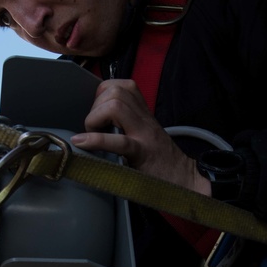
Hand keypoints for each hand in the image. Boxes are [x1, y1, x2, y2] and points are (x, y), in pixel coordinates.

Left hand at [71, 79, 211, 195]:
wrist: (185, 180)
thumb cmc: (160, 161)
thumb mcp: (144, 135)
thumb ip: (126, 124)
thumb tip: (95, 122)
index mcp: (144, 113)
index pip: (121, 86)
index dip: (101, 95)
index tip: (97, 113)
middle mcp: (144, 119)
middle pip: (115, 92)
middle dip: (96, 106)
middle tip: (94, 128)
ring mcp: (144, 135)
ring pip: (115, 107)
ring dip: (95, 119)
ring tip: (92, 136)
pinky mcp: (142, 154)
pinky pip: (118, 140)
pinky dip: (95, 140)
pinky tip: (81, 143)